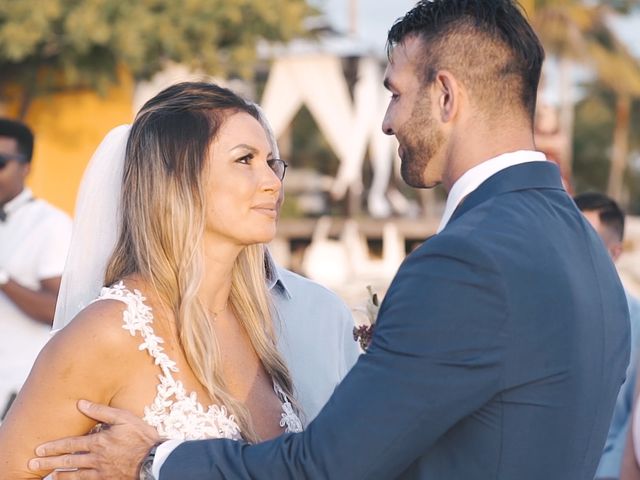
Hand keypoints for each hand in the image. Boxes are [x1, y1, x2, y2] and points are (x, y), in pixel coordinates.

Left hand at [28, 399, 159, 478]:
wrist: (154, 460)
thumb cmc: (141, 437)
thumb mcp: (124, 418)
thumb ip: (101, 411)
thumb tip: (81, 403)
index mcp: (98, 442)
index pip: (70, 445)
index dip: (53, 447)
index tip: (39, 449)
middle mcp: (96, 459)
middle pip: (67, 461)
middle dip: (48, 462)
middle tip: (33, 464)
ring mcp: (101, 472)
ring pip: (75, 475)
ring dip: (59, 475)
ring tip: (48, 475)